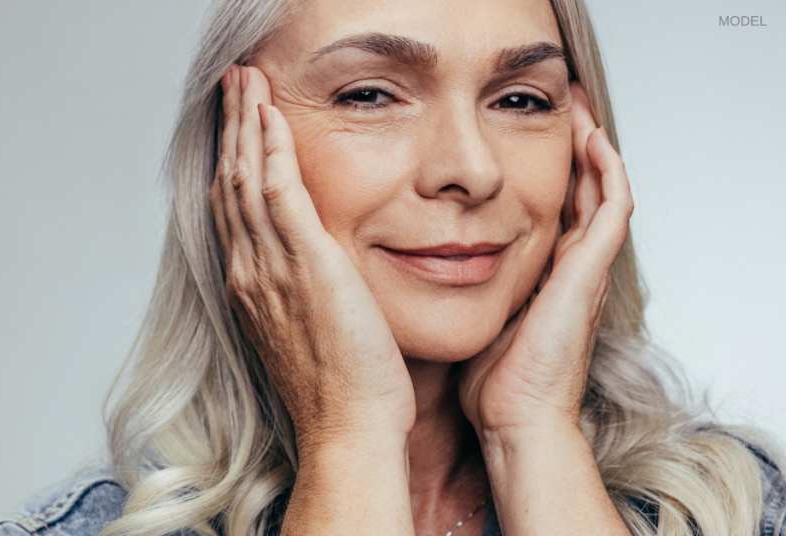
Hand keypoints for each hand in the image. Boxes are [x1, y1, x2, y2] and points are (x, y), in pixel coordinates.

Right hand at [208, 66, 415, 450]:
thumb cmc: (338, 391)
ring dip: (245, 123)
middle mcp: (250, 272)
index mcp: (251, 288)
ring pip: (246, 177)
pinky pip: (278, 190)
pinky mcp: (305, 263)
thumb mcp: (308, 333)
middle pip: (230, 182)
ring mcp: (271, 266)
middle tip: (232, 86)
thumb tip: (312, 276)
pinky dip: (270, 147)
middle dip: (231, 129)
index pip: (234, 209)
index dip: (231, 161)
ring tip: (245, 81)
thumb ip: (301, 295)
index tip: (236, 127)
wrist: (347, 428)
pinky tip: (271, 114)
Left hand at [457, 81, 633, 437]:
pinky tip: (593, 139)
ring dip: (592, 148)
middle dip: (569, 151)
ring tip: (577, 108)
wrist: (514, 420)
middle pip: (578, 194)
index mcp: (541, 278)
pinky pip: (613, 208)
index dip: (541, 174)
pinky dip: (607, 171)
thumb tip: (414, 264)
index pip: (548, 211)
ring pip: (602, 192)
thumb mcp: (468, 318)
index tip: (519, 139)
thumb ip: (455, 288)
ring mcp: (584, 270)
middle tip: (556, 108)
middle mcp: (568, 269)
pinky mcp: (591, 272)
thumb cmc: (490, 384)